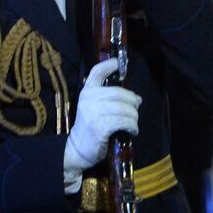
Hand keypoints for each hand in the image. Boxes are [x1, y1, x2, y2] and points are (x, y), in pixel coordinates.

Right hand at [64, 59, 142, 179]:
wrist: (76, 149)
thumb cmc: (89, 127)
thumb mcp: (91, 107)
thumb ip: (105, 97)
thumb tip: (134, 96)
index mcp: (86, 92)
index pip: (97, 72)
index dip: (109, 64)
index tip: (120, 63)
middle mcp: (89, 99)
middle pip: (119, 93)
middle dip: (133, 101)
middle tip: (136, 107)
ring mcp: (94, 113)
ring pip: (125, 109)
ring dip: (134, 116)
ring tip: (133, 122)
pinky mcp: (101, 127)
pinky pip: (124, 122)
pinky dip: (132, 126)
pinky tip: (132, 130)